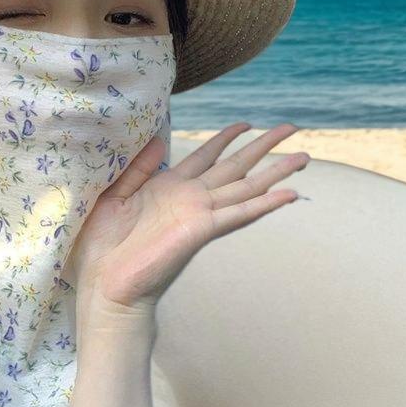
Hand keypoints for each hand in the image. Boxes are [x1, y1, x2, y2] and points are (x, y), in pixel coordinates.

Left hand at [64, 122, 310, 329]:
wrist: (104, 283)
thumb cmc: (102, 245)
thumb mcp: (114, 194)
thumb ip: (137, 167)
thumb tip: (158, 138)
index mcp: (169, 187)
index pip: (205, 156)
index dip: (225, 138)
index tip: (246, 123)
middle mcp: (191, 198)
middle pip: (235, 165)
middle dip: (263, 146)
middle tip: (291, 127)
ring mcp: (200, 214)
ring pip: (246, 186)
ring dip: (275, 171)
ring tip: (303, 156)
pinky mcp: (201, 230)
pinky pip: (239, 213)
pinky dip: (265, 204)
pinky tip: (289, 193)